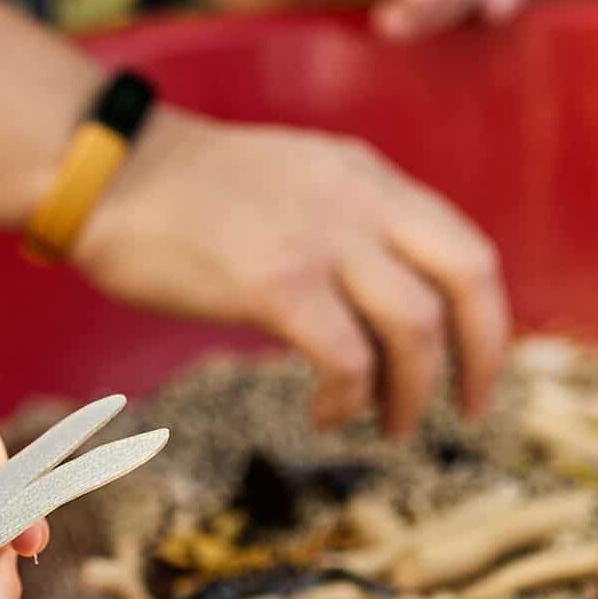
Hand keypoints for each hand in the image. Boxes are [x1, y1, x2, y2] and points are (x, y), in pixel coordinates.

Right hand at [72, 108, 510, 433]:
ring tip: (387, 426)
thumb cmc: (187, 191)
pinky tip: (323, 414)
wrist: (109, 173)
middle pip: (467, 278)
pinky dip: (348, 400)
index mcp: (367, 176)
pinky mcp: (275, 282)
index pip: (465, 245)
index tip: (476, 364)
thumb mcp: (295, 178)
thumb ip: (349, 218)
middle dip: (484, 355)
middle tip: (469, 409)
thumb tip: (387, 297)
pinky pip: (347, 359)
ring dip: (412, 393)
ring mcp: (319, 239)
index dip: (488, 316)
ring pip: (415, 328)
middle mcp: (359, 199)